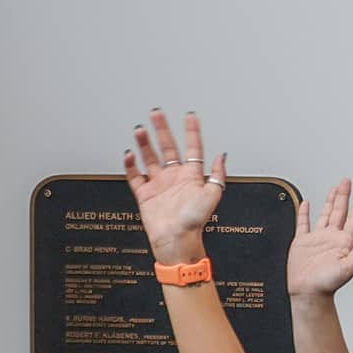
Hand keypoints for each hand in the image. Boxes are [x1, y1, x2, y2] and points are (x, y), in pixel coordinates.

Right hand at [121, 109, 224, 262]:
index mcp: (192, 176)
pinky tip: (129, 153)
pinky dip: (131, 164)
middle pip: (168, 147)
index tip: (190, 116)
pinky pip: (135, 175)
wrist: (176, 239)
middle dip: (162, 129)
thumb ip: (218, 174)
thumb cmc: (195, 221)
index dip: (192, 131)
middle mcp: (175, 177)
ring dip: (145, 143)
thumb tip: (222, 156)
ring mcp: (159, 184)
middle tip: (157, 113)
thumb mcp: (213, 194)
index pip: (193, 147)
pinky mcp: (145, 193)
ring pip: (150, 157)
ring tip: (140, 129)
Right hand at [287, 180, 352, 300]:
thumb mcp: (348, 267)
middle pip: (340, 211)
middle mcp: (332, 238)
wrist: (308, 293)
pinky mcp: (302, 242)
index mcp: (344, 242)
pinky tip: (307, 203)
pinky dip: (304, 212)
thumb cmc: (328, 284)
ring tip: (334, 188)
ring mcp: (317, 239)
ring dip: (329, 201)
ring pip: (324, 214)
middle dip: (344, 195)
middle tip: (347, 181)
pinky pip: (303, 223)